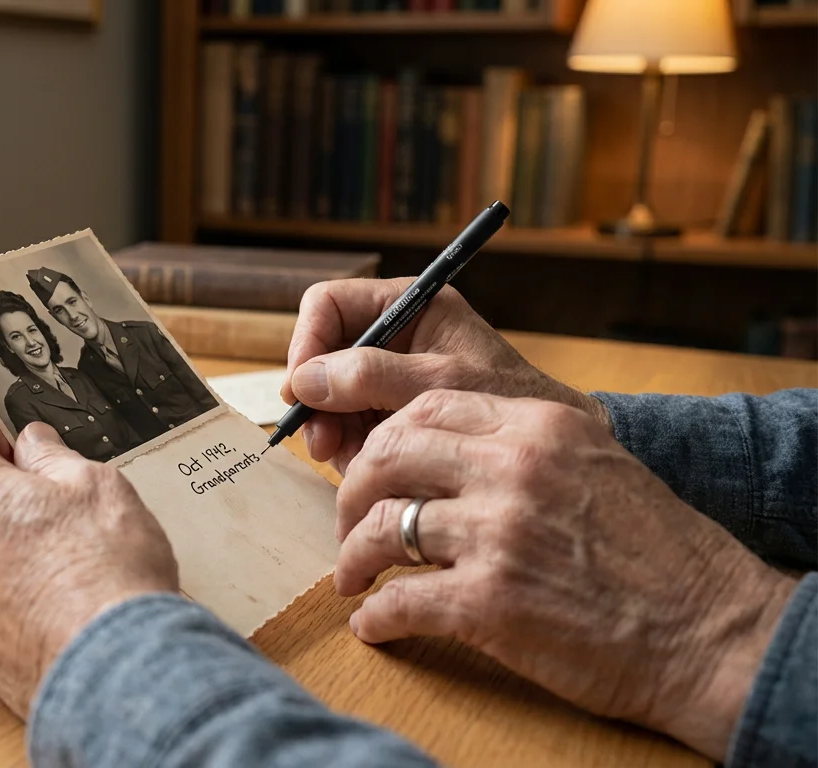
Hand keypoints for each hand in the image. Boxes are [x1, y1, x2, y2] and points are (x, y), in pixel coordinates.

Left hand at [0, 418, 177, 717]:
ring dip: (4, 543)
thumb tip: (33, 444)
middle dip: (3, 492)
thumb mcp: (94, 483)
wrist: (110, 671)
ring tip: (64, 557)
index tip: (32, 446)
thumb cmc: (105, 571)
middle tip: (60, 502)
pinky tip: (55, 598)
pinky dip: (7, 591)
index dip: (0, 434)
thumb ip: (51, 455)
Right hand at [281, 278, 609, 474]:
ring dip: (333, 431)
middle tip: (323, 443)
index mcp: (408, 303)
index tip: (301, 390)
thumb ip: (372, 377)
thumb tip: (304, 381)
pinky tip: (370, 465)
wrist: (543, 453)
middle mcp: (391, 334)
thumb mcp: (439, 384)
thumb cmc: (509, 402)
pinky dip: (350, 447)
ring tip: (355, 459)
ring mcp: (386, 376)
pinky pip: (346, 425)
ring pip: (329, 396)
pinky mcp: (387, 411)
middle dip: (318, 400)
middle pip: (321, 356)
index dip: (307, 343)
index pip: (328, 305)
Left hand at [333, 389, 796, 760]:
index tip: (370, 470)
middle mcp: (512, 468)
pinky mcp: (489, 601)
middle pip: (385, 455)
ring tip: (354, 578)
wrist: (709, 628)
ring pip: (379, 527)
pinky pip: (398, 601)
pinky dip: (376, 618)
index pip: (424, 405)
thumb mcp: (593, 463)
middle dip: (351, 493)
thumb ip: (519, 448)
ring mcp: (498, 532)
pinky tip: (375, 625)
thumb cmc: (654, 551)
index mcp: (537, 425)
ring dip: (352, 558)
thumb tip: (439, 456)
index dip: (380, 438)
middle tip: (350, 526)